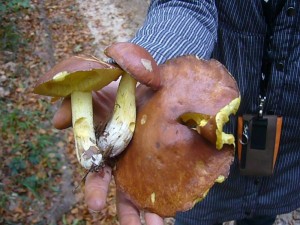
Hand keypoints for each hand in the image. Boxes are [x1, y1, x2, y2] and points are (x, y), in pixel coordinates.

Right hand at [52, 82, 162, 224]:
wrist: (143, 72)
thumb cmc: (114, 76)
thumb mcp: (92, 82)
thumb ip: (73, 99)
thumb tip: (57, 123)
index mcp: (102, 141)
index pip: (95, 171)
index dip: (94, 189)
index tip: (96, 207)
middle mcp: (118, 152)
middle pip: (119, 189)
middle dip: (123, 212)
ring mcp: (137, 154)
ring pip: (138, 189)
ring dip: (144, 212)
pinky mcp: (153, 151)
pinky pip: (158, 175)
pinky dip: (164, 194)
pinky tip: (172, 210)